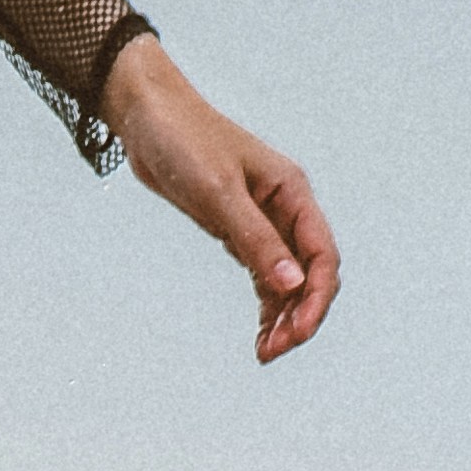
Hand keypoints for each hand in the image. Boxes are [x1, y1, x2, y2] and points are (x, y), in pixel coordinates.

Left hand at [105, 42, 339, 364]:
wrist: (148, 117)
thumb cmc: (184, 141)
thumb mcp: (219, 193)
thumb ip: (255, 239)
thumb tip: (290, 284)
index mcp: (292, 193)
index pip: (322, 256)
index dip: (315, 300)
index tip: (296, 335)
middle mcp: (286, 208)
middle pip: (311, 273)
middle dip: (300, 316)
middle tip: (273, 352)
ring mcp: (264, 220)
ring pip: (288, 279)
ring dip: (282, 317)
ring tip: (265, 352)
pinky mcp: (239, 229)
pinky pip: (264, 275)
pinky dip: (265, 305)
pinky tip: (260, 334)